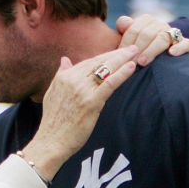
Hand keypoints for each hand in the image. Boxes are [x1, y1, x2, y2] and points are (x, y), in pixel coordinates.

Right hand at [21, 45, 138, 180]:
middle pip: (99, 62)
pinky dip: (121, 74)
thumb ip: (61, 74)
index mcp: (64, 77)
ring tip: (136, 52)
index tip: (117, 51)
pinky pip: (109, 84)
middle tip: (133, 46)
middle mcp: (73, 80)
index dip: (105, 56)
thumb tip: (65, 60)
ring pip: (106, 70)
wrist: (52, 141)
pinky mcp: (91, 102)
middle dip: (117, 53)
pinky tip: (131, 66)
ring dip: (123, 59)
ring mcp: (82, 90)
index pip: (89, 61)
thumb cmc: (54, 122)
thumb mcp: (52, 93)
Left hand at [116, 14, 188, 65]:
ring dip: (151, 51)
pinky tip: (172, 53)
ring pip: (162, 38)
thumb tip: (126, 24)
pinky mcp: (185, 43)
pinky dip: (179, 48)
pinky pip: (185, 43)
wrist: (160, 56)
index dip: (126, 43)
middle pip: (147, 34)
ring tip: (143, 62)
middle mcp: (160, 24)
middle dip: (137, 49)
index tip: (121, 55)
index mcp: (146, 20)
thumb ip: (123, 26)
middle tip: (131, 62)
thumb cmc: (139, 46)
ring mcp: (173, 33)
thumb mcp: (129, 35)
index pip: (134, 29)